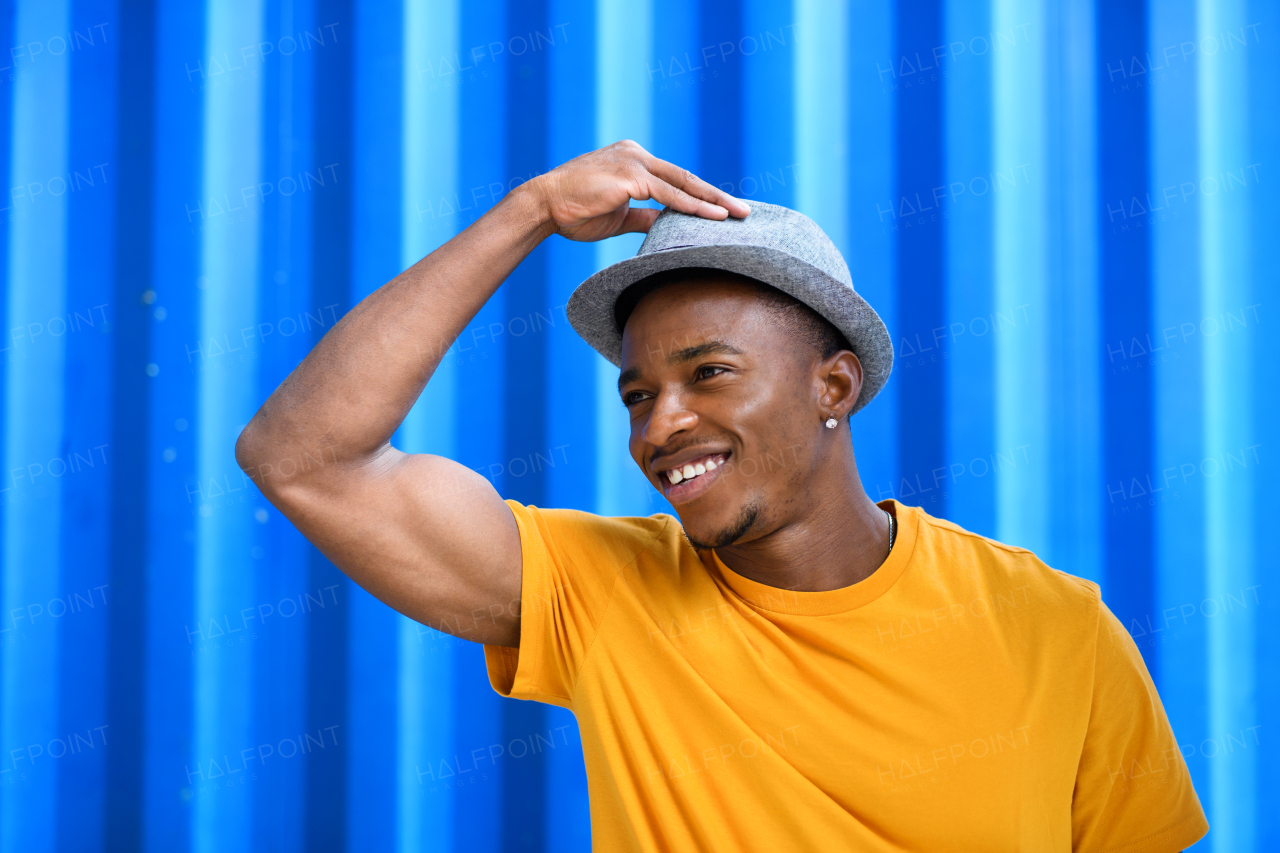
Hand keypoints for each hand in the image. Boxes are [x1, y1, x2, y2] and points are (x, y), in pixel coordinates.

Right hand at [526, 140, 749, 241]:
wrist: (544, 206)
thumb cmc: (575, 212)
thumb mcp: (617, 215)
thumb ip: (643, 217)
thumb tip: (664, 226)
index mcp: (634, 161)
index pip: (676, 180)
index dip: (701, 196)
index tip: (724, 210)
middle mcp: (636, 155)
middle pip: (686, 178)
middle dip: (717, 196)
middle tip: (744, 211)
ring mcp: (633, 161)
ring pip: (682, 183)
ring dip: (712, 201)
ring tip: (735, 215)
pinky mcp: (629, 175)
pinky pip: (667, 194)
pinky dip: (691, 206)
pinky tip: (710, 217)